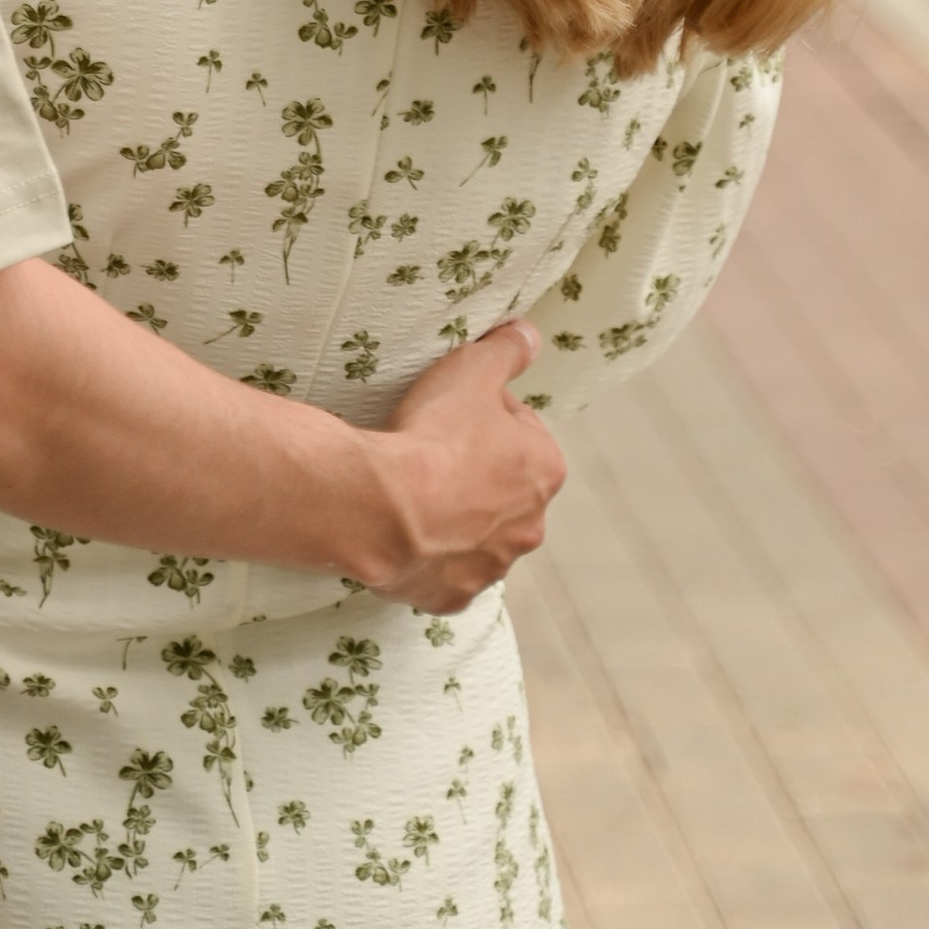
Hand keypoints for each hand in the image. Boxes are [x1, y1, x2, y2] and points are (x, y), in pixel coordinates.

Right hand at [361, 323, 565, 611]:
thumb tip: (528, 333)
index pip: (523, 431)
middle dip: (476, 473)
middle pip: (504, 489)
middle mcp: (530, 527)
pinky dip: (428, 556)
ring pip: (477, 535)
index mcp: (545, 471)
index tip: (453, 412)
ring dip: (455, 517)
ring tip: (410, 491)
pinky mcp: (451, 595)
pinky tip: (402, 532)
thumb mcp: (472, 370)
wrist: (383, 508)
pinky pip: (444, 572)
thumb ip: (507, 349)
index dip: (486, 415)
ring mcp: (491, 567)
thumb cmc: (434, 435)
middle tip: (430, 451)